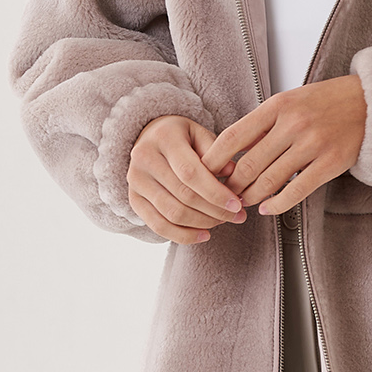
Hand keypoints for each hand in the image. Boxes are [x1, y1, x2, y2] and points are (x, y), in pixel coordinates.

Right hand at [127, 116, 246, 242]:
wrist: (150, 138)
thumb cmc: (183, 138)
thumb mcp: (201, 135)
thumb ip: (216, 152)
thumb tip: (233, 173)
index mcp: (163, 138)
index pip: (190, 173)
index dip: (215, 193)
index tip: (237, 205)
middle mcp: (144, 158)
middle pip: (183, 195)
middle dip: (214, 211)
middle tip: (237, 217)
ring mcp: (135, 181)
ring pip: (172, 214)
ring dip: (202, 223)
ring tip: (223, 222)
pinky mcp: (134, 199)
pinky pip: (158, 226)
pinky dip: (183, 236)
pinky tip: (204, 235)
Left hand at [200, 75, 366, 215]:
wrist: (370, 104)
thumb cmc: (324, 103)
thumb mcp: (289, 102)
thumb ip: (263, 124)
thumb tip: (231, 152)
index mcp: (278, 106)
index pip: (234, 136)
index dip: (214, 158)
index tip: (205, 172)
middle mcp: (293, 124)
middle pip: (248, 164)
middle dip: (232, 184)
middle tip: (224, 193)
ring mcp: (312, 144)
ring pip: (269, 180)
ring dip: (251, 196)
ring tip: (243, 201)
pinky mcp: (330, 163)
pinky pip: (295, 191)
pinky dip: (276, 204)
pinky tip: (267, 208)